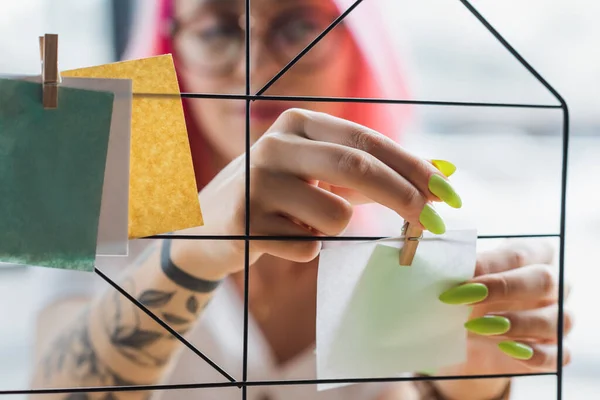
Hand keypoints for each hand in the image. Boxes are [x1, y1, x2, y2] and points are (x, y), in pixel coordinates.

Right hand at [176, 109, 460, 278]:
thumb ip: (364, 174)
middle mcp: (274, 146)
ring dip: (333, 231)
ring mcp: (257, 185)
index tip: (447, 190)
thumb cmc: (271, 196)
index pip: (366, 141)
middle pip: (355, 168)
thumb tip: (432, 177)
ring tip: (301, 224)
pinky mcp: (246, 225)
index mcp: (296, 125)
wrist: (201, 224)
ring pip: (335, 217)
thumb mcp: (311, 173)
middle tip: (431, 222)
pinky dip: (306, 249)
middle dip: (403, 197)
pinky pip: (308, 247)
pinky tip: (276, 239)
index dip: (411, 166)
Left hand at [434, 240, 572, 398]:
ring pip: (555, 319)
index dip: (490, 265)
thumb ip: (461, 272)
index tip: (460, 277)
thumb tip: (448, 267)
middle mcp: (553, 286)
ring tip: (478, 327)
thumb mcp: (462, 283)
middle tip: (467, 298)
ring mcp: (558, 320)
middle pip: (546, 280)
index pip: (520, 253)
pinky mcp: (556, 353)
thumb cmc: (468, 299)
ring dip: (515, 323)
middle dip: (504, 288)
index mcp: (532, 256)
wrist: (467, 340)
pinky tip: (505, 349)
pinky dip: (532, 353)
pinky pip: (556, 355)